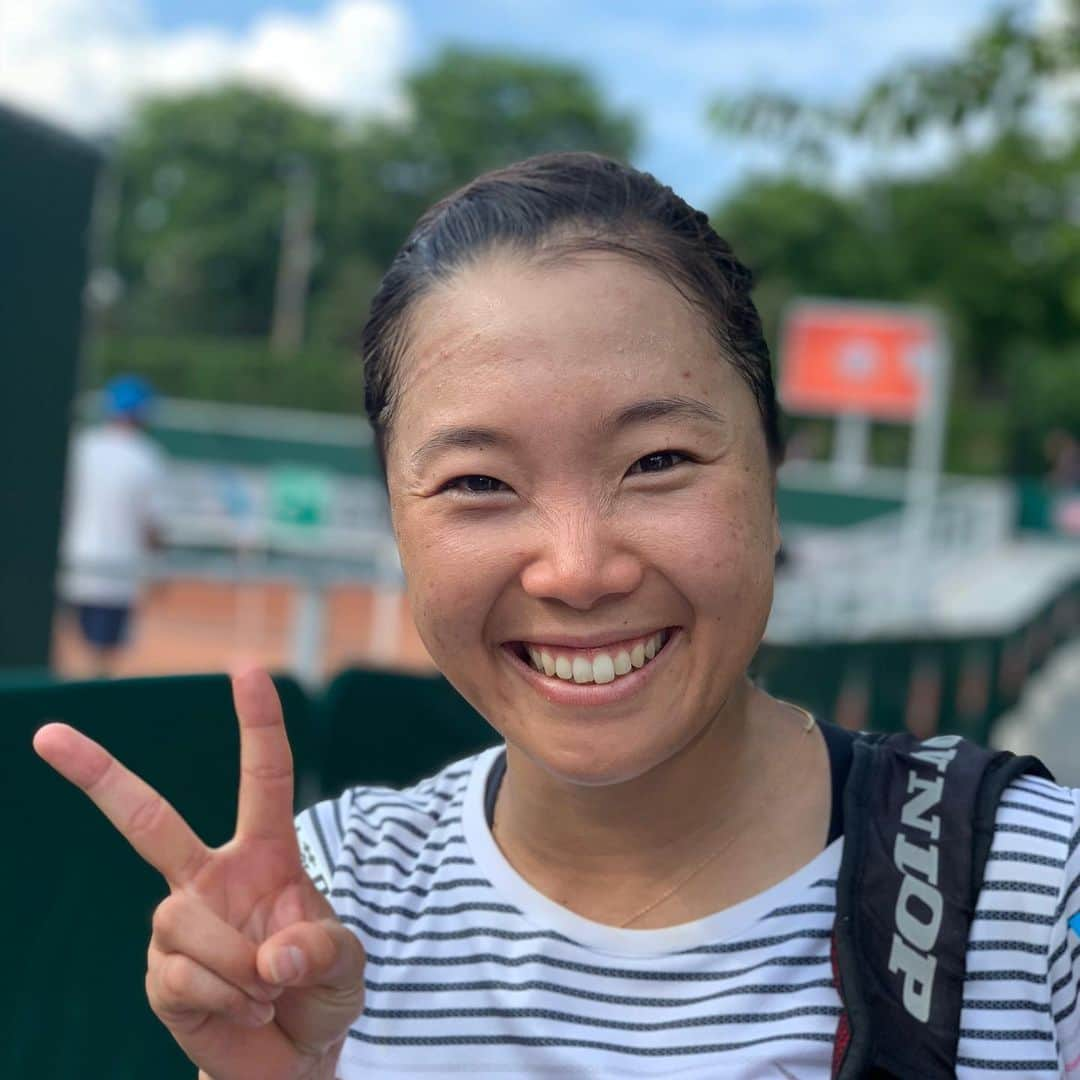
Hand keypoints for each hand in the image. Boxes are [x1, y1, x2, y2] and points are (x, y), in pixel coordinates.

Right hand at [33, 668, 364, 1079]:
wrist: (291, 1057)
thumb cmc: (320, 993)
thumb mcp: (346, 966)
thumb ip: (324, 950)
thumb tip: (272, 953)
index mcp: (266, 853)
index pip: (264, 777)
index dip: (258, 722)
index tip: (247, 668)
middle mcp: (211, 877)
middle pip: (147, 819)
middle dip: (99, 776)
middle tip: (48, 734)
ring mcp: (179, 922)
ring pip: (183, 920)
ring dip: (237, 966)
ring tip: (266, 991)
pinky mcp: (159, 974)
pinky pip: (181, 976)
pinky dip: (224, 1000)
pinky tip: (242, 1009)